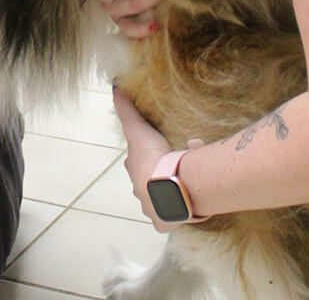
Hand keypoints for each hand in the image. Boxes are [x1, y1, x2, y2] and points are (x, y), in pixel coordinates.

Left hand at [113, 87, 205, 230]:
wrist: (168, 186)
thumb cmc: (151, 157)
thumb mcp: (137, 128)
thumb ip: (126, 109)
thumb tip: (115, 86)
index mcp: (135, 171)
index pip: (138, 162)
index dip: (147, 155)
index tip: (160, 149)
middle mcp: (140, 191)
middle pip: (149, 181)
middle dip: (161, 173)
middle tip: (178, 163)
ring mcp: (153, 208)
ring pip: (163, 197)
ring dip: (174, 188)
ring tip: (190, 178)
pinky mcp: (165, 222)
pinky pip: (175, 213)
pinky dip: (184, 206)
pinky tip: (194, 197)